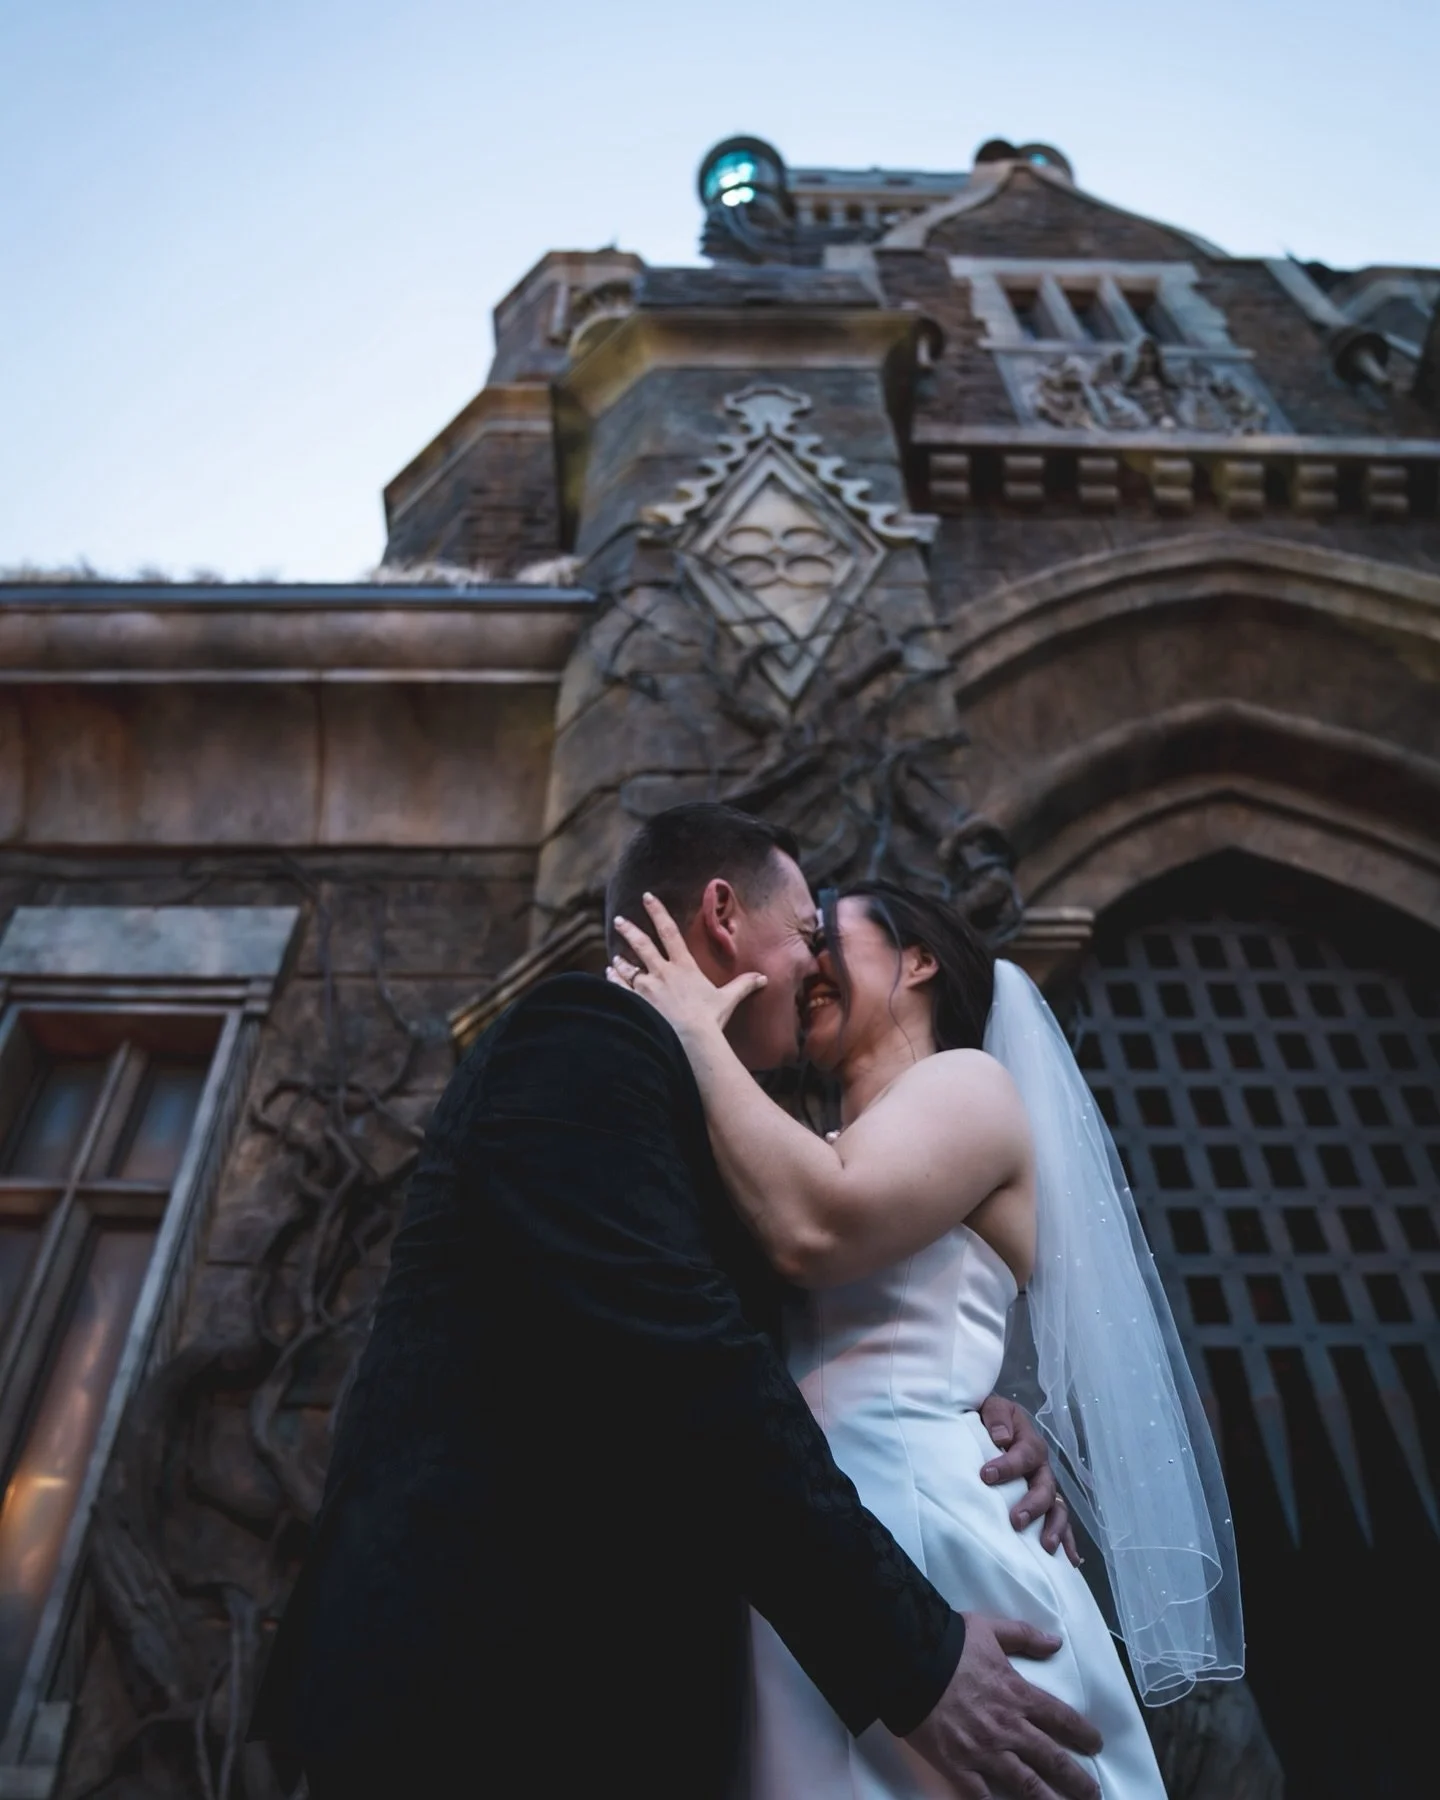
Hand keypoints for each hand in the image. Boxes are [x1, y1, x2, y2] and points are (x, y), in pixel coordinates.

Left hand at [609, 893, 766, 1038]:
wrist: (691, 1041)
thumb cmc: (710, 1020)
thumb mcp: (728, 1000)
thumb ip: (744, 985)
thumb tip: (763, 978)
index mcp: (683, 967)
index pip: (669, 932)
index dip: (657, 912)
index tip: (646, 897)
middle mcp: (662, 973)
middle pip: (642, 945)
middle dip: (629, 930)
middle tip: (619, 920)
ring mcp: (646, 989)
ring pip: (627, 967)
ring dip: (620, 960)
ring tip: (615, 957)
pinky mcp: (636, 1004)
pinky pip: (620, 987)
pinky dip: (613, 979)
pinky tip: (609, 974)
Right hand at [906, 1613, 1101, 1799]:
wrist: (909, 1661)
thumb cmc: (949, 1643)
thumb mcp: (989, 1629)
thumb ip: (1024, 1636)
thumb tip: (1055, 1642)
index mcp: (1018, 1694)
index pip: (1061, 1718)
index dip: (1083, 1733)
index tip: (1096, 1744)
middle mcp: (1009, 1728)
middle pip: (1052, 1759)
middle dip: (1077, 1779)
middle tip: (1092, 1793)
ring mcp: (985, 1751)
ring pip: (1027, 1785)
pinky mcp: (959, 1767)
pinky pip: (983, 1797)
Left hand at [979, 1396, 1081, 1566]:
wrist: (991, 1424)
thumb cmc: (989, 1418)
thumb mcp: (990, 1406)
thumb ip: (996, 1416)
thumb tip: (1002, 1438)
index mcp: (1028, 1441)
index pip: (1024, 1454)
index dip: (1007, 1466)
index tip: (986, 1475)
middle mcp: (1041, 1467)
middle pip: (1045, 1486)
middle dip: (1032, 1505)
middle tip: (1016, 1520)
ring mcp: (1045, 1486)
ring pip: (1056, 1507)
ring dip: (1053, 1527)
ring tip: (1046, 1546)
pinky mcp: (1044, 1503)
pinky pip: (1060, 1523)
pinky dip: (1067, 1541)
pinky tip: (1070, 1561)